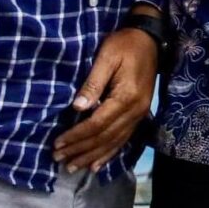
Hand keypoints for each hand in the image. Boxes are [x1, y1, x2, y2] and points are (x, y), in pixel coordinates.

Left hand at [53, 25, 157, 172]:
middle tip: (59, 159)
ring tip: (73, 167)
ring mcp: (139, 114)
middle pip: (105, 137)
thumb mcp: (106, 57)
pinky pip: (124, 139)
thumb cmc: (124, 45)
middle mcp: (135, 111)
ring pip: (114, 142)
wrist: (150, 40)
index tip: (57, 144)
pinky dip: (109, 154)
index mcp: (126, 97)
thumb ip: (93, 83)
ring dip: (93, 156)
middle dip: (81, 150)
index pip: (97, 123)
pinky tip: (97, 165)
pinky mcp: (139, 114)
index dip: (77, 136)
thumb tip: (77, 107)